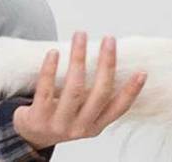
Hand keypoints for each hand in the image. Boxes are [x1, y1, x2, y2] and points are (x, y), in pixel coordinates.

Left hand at [13, 32, 146, 150]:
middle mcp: (80, 127)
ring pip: (74, 88)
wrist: (28, 136)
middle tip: (109, 40)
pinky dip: (50, 69)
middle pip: (99, 93)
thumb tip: (109, 62)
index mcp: (94, 126)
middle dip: (107, 64)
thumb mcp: (82, 114)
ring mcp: (59, 124)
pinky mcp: (38, 118)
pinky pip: (45, 90)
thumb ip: (94, 97)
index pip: (118, 109)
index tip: (142, 72)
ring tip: (81, 36)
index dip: (131, 92)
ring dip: (79, 58)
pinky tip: (54, 52)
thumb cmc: (59, 117)